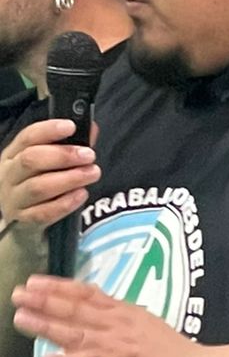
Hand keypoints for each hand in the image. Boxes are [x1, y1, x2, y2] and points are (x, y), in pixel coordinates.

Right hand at [0, 119, 99, 234]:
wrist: (25, 229)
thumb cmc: (41, 188)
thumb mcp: (50, 166)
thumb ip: (70, 147)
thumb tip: (91, 129)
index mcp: (12, 156)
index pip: (27, 137)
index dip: (49, 130)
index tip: (71, 126)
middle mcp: (8, 176)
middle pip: (31, 160)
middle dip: (63, 155)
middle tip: (89, 156)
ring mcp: (13, 200)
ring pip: (38, 187)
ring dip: (69, 178)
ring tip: (93, 173)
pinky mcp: (23, 222)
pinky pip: (44, 212)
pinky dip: (65, 203)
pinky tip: (81, 194)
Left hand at [11, 276, 206, 356]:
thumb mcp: (149, 334)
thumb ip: (124, 335)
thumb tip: (105, 341)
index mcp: (127, 314)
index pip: (88, 295)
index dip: (60, 287)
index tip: (37, 281)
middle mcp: (120, 322)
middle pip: (76, 307)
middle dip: (44, 299)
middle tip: (19, 291)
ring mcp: (119, 342)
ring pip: (75, 329)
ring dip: (46, 323)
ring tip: (21, 317)